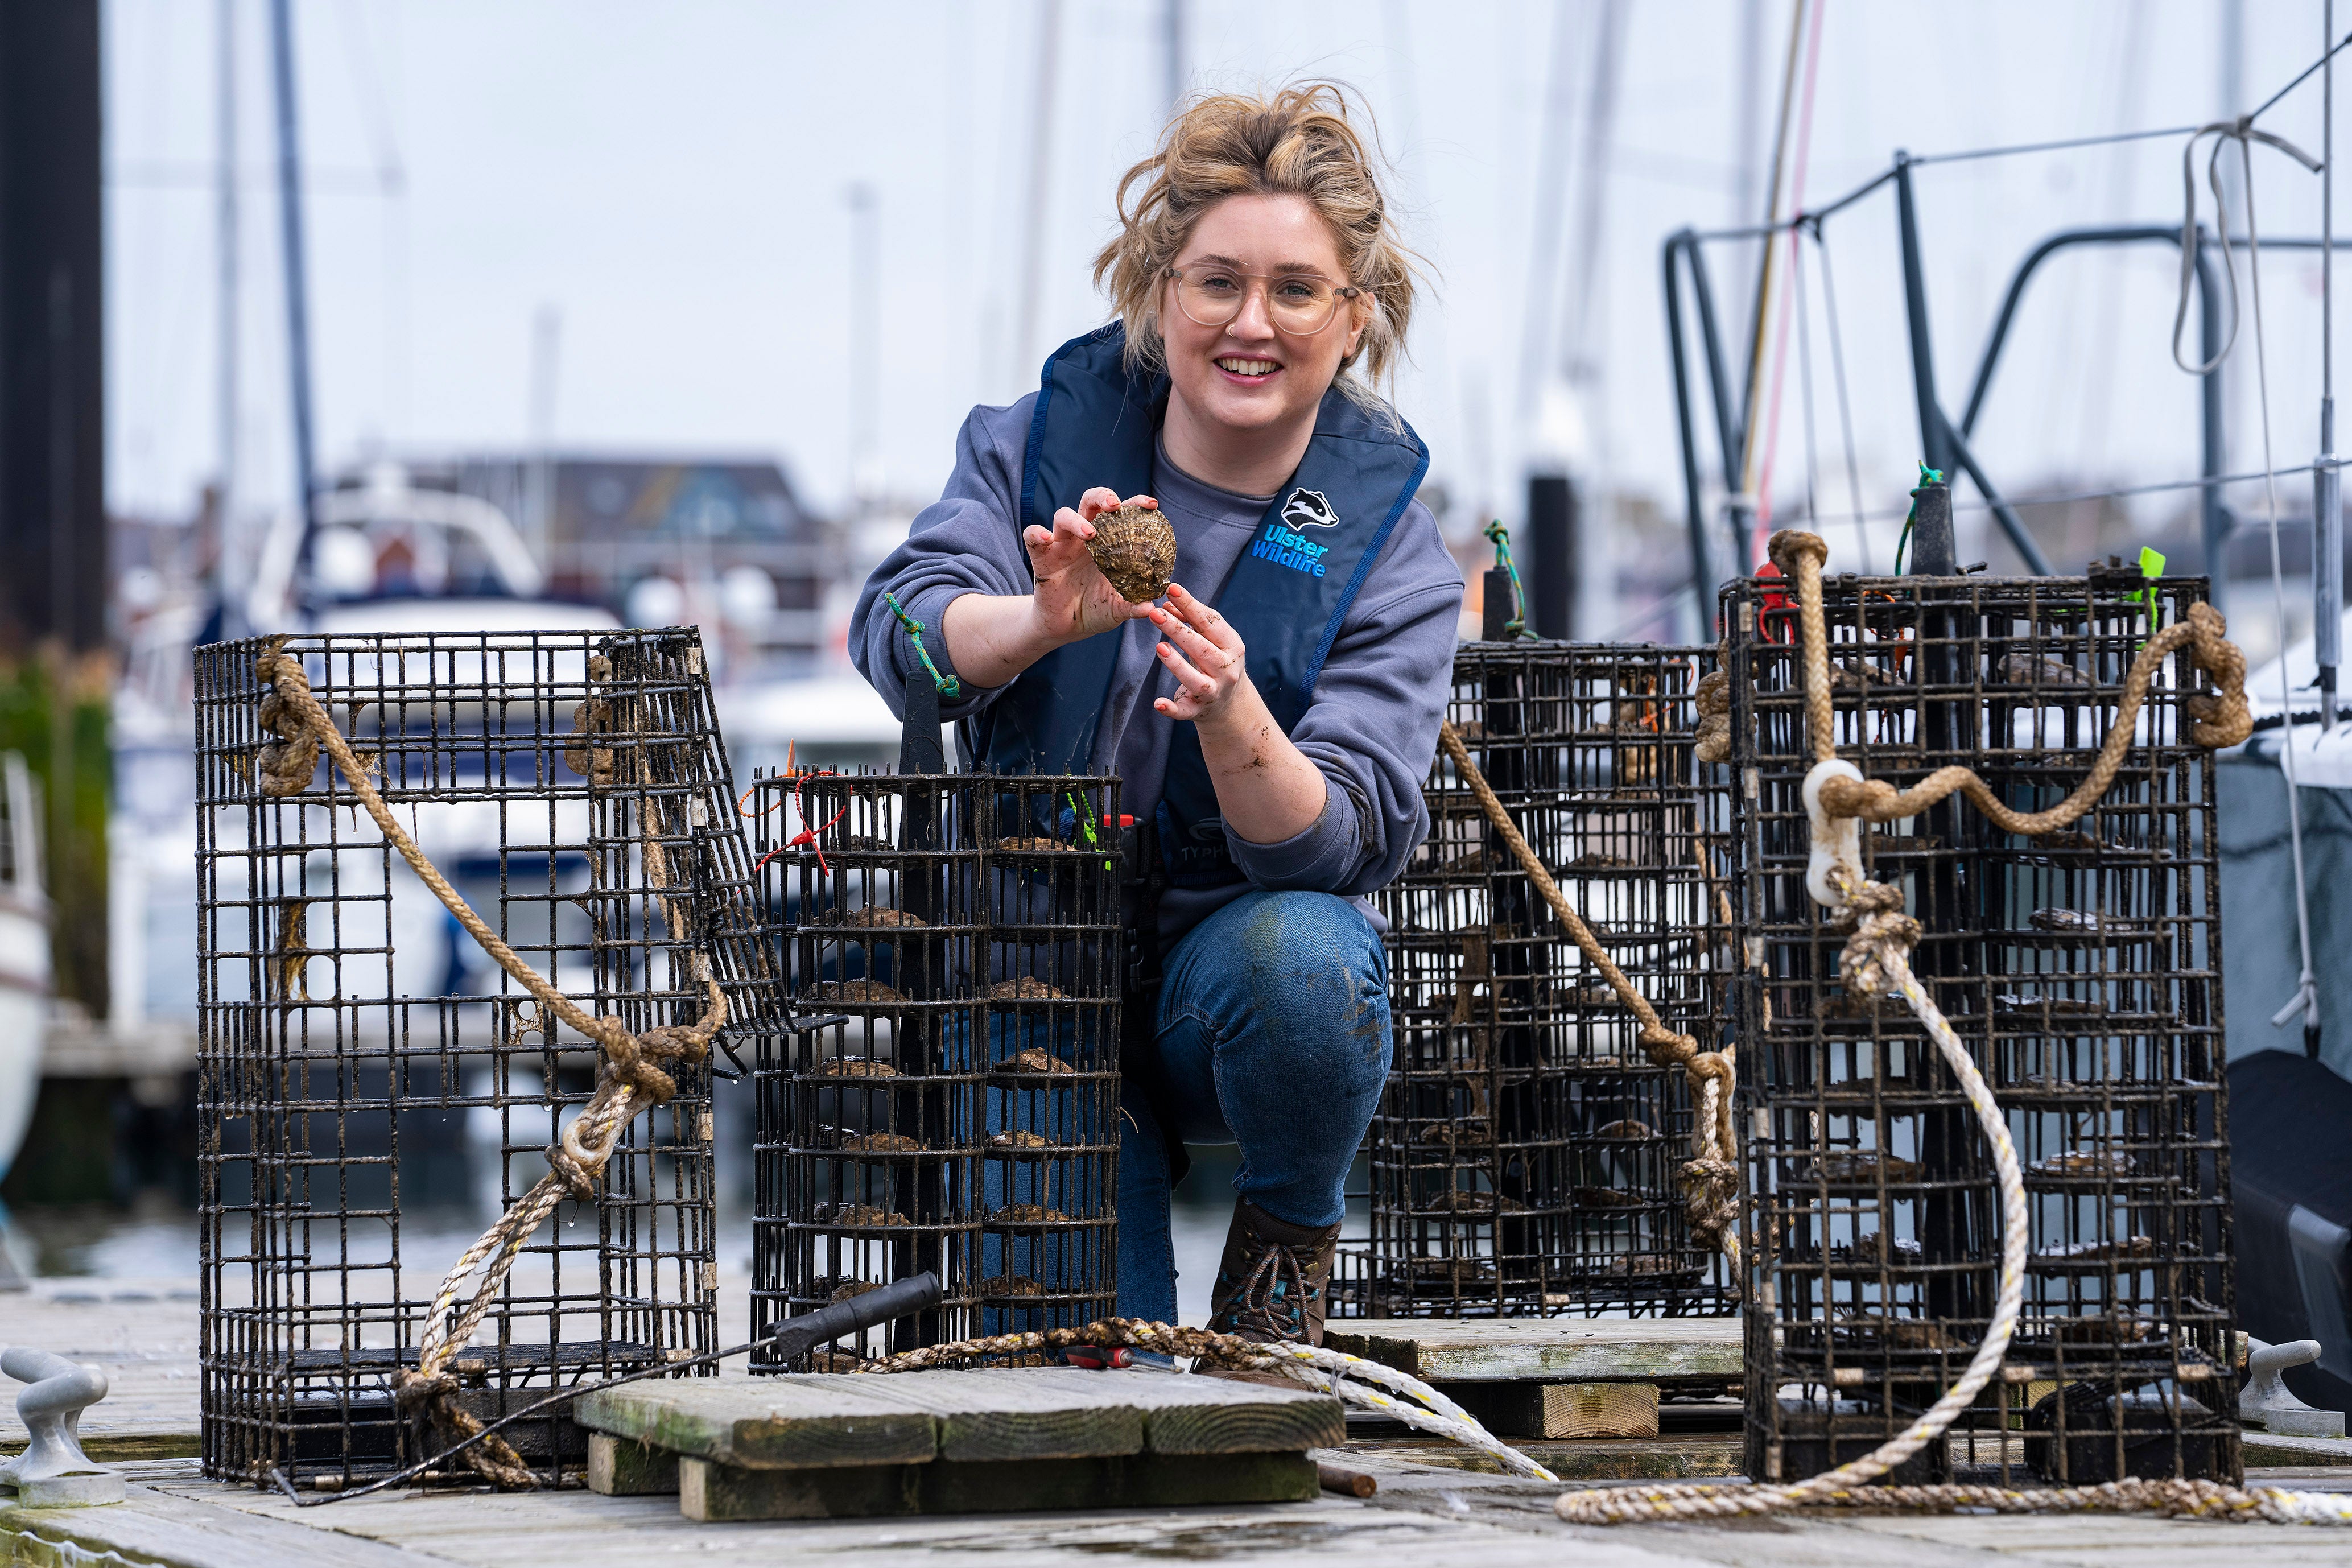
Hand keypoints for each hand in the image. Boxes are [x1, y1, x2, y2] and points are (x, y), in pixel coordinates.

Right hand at [1024, 488, 1161, 645]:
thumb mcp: (1117, 609)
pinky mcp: (1042, 559)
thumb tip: (1150, 607)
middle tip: (1115, 505)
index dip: (1135, 505)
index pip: (1120, 515)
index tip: (1151, 505)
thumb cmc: (1095, 610)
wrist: (1066, 628)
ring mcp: (1061, 546)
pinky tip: (1047, 538)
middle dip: (1102, 496)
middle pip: (1089, 502)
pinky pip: (1032, 537)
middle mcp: (1084, 538)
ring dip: (1076, 520)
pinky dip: (1037, 533)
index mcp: (1107, 544)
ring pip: (1063, 515)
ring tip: (1090, 534)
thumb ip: (1132, 606)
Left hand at [1151, 583, 1251, 726]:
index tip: (1172, 589)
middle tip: (1155, 613)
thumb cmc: (1217, 661)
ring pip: (1196, 680)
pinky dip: (1171, 708)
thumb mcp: (1211, 640)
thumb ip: (1191, 622)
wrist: (1230, 704)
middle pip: (1202, 649)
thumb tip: (1166, 604)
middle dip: (1179, 630)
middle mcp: (1226, 669)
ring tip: (1159, 647)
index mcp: (1232, 646)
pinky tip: (1158, 703)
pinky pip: (1185, 711)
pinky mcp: (1198, 711)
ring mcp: (1214, 692)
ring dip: (1177, 665)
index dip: (1191, 605)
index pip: (1211, 623)